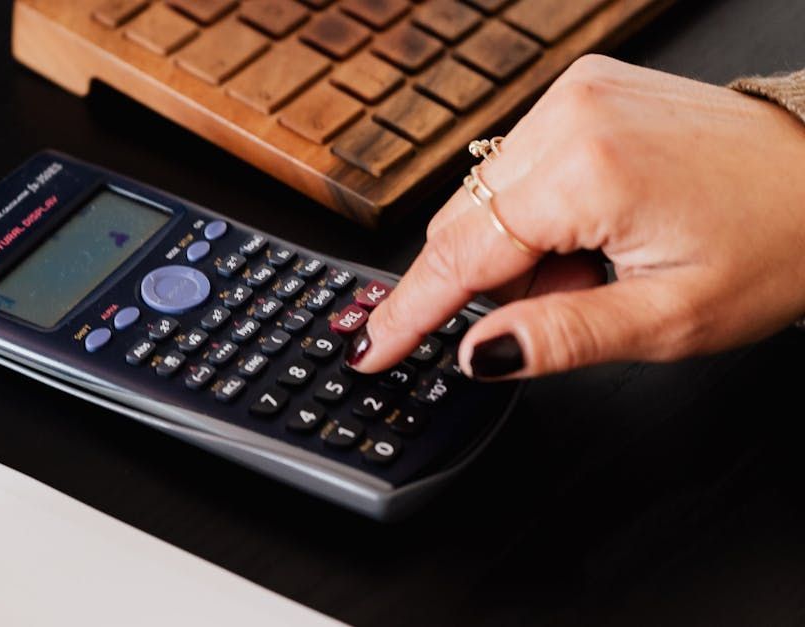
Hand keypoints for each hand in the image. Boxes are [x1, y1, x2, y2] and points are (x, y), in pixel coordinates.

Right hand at [348, 55, 804, 378]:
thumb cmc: (774, 242)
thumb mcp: (669, 319)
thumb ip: (560, 337)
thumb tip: (477, 353)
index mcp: (588, 171)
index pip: (461, 255)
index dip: (410, 312)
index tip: (370, 347)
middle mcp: (569, 115)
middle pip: (463, 223)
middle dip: (492, 282)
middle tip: (564, 302)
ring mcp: (573, 92)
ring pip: (484, 197)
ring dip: (517, 248)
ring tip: (595, 263)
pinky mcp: (581, 87)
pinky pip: (514, 165)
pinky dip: (535, 212)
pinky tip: (590, 227)